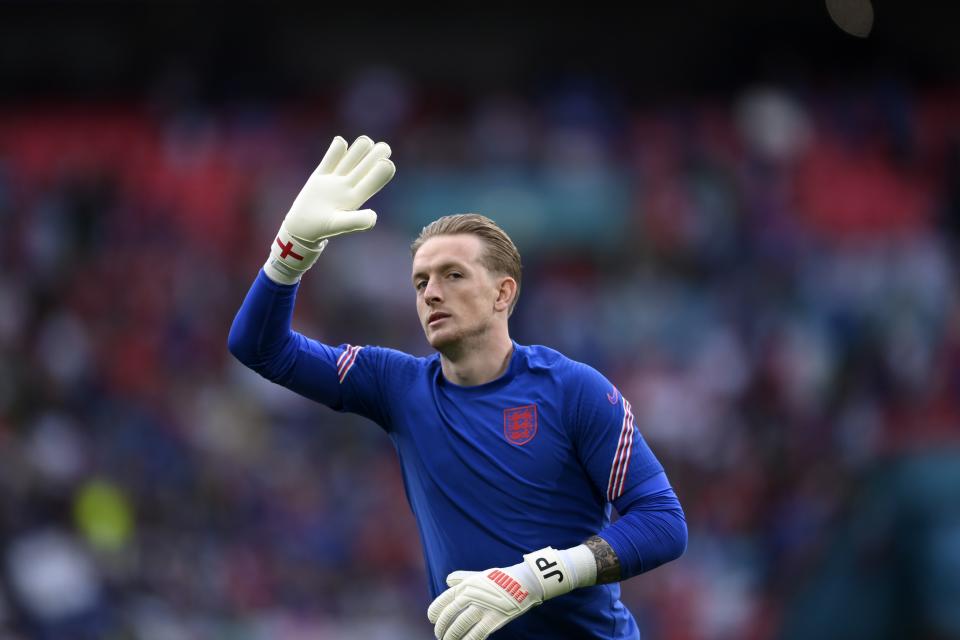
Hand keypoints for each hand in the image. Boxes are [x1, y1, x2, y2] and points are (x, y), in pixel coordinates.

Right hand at [285, 135, 394, 241]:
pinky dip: (336, 149)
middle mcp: (349, 186)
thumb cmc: (323, 228)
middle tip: (385, 147)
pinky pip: (330, 159)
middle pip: (365, 166)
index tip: (387, 162)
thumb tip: (373, 216)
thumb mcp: (339, 224)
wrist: (302, 227)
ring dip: (360, 148)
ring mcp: (335, 179)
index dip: (381, 172)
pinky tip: (341, 142)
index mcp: (356, 197)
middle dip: (376, 155)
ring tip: (366, 142)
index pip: (373, 181)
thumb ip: (356, 221)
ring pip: (351, 159)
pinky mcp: (321, 175)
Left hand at [427, 547, 577, 639]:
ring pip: (459, 627)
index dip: (434, 612)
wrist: (524, 582)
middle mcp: (471, 595)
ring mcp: (482, 608)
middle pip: (448, 616)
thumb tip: (447, 580)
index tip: (432, 619)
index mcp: (466, 585)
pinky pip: (475, 635)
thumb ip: (462, 578)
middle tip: (440, 634)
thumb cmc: (500, 579)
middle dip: (441, 628)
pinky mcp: (494, 620)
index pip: (443, 601)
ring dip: (451, 637)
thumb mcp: (479, 575)